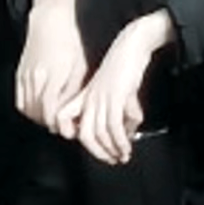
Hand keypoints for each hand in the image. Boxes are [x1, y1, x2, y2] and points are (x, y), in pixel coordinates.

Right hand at [16, 0, 87, 131]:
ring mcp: (24, 76)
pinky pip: (21, 101)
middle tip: (67, 128)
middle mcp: (35, 78)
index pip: (50, 109)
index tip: (71, 130)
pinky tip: (43, 111)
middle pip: (38, 112)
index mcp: (52, 75)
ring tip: (57, 120)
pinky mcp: (19, 75)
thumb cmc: (71, 41)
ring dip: (41, 119)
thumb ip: (75, 89)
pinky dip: (30, 111)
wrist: (50, 20)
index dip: (59, 124)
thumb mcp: (80, 65)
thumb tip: (75, 112)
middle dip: (52, 124)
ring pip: (28, 109)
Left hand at [58, 10, 174, 164]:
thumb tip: (128, 128)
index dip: (83, 140)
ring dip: (112, 149)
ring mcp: (101, 98)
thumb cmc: (126, 64)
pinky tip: (128, 145)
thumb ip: (118, 107)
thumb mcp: (116, 88)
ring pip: (99, 134)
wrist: (132, 44)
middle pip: (86, 135)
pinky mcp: (115, 97)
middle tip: (114, 160)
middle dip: (99, 152)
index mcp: (85, 96)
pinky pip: (113, 126)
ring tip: (124, 155)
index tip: (102, 151)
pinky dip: (120, 141)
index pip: (71, 124)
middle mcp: (89, 99)